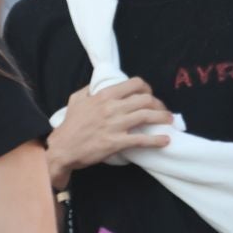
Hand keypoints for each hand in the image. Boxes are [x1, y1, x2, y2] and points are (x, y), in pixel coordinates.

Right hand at [47, 79, 171, 186]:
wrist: (62, 148)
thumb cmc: (69, 126)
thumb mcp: (76, 100)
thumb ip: (89, 90)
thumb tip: (98, 85)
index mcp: (104, 95)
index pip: (134, 84)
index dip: (147, 88)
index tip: (150, 95)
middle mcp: (112, 108)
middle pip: (145, 100)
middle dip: (159, 104)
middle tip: (163, 110)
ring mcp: (115, 125)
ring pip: (147, 116)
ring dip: (163, 118)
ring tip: (170, 121)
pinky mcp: (116, 142)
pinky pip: (142, 140)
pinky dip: (157, 140)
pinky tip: (165, 140)